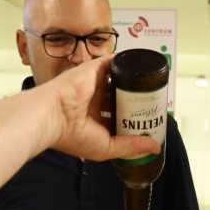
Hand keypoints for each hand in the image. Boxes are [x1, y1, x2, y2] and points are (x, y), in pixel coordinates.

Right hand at [46, 59, 160, 161]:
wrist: (53, 115)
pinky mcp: (94, 69)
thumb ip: (131, 146)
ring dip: (135, 81)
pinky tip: (143, 65)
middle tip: (155, 103)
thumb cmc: (72, 135)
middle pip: (121, 98)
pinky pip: (114, 62)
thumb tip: (155, 147)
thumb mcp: (107, 147)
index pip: (118, 117)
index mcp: (95, 120)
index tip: (149, 120)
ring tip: (154, 84)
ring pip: (120, 80)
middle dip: (137, 100)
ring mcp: (94, 84)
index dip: (133, 119)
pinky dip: (127, 62)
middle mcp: (95, 101)